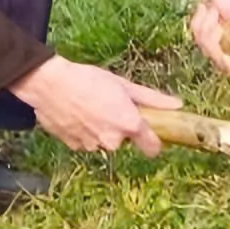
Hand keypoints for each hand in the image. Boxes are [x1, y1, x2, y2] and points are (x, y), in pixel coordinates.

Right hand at [10, 54, 181, 156]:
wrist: (52, 85)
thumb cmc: (90, 80)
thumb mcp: (125, 85)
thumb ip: (153, 99)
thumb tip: (177, 105)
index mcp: (129, 125)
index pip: (152, 148)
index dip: (155, 142)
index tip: (154, 135)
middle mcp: (112, 141)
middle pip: (125, 140)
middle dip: (121, 127)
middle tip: (111, 106)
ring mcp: (92, 146)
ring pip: (105, 140)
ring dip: (102, 129)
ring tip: (91, 107)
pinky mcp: (74, 147)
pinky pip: (88, 142)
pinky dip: (86, 132)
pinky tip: (79, 115)